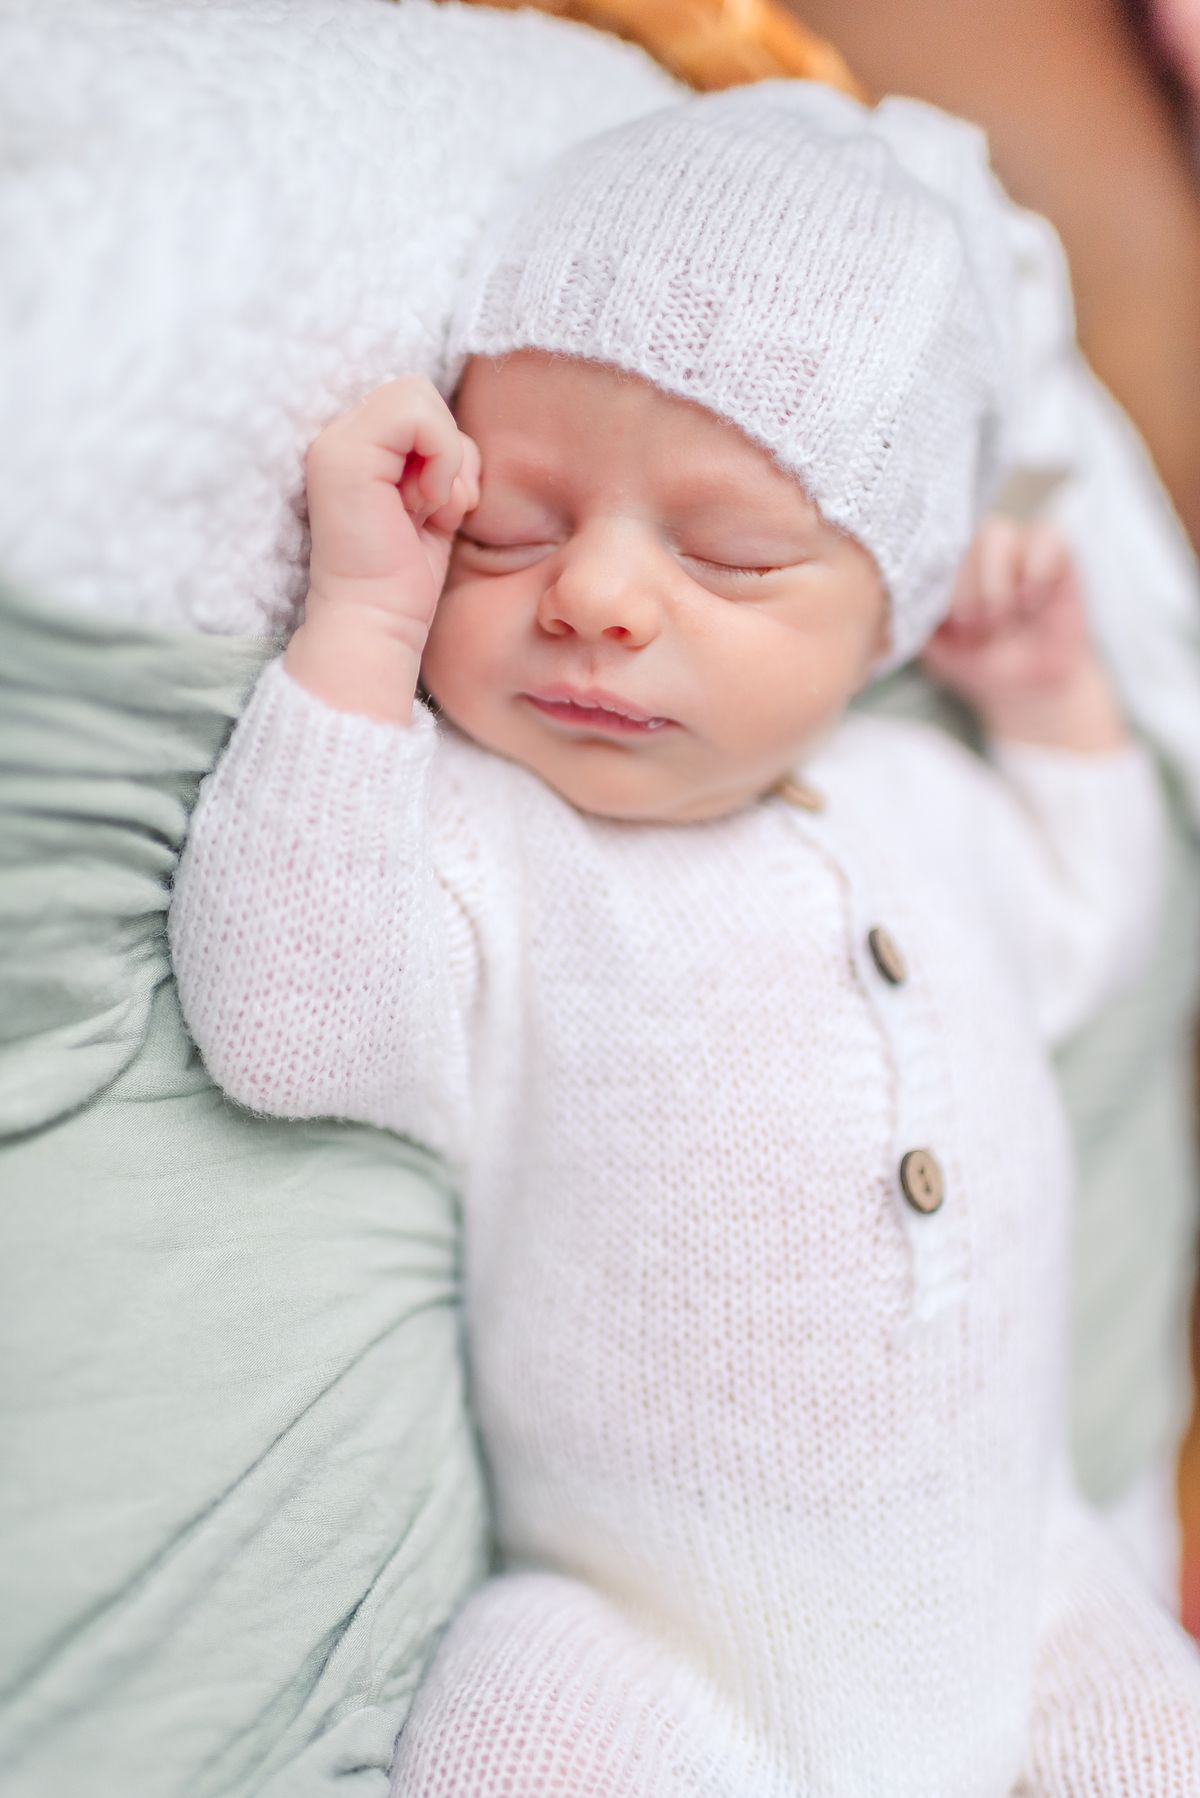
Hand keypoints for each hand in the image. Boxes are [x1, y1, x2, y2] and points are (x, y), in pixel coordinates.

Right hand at [288, 378, 479, 719]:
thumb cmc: (406, 576)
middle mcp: (339, 435)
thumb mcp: (435, 502)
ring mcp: (337, 441)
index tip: (431, 506)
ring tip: (422, 512)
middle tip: (429, 508)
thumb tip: (462, 436)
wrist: (378, 620)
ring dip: (444, 462)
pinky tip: (422, 508)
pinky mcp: (345, 454)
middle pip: (421, 394)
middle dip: (446, 454)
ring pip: (419, 396)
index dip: (443, 452)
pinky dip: (441, 461)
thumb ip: (439, 458)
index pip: (419, 406)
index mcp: (358, 445)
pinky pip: (418, 416)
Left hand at [921, 518, 1125, 750]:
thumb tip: (898, 592)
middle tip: (974, 626)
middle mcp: (976, 549)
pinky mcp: (1056, 552)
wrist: (1025, 688)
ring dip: (995, 581)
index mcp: (943, 564)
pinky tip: (1032, 601)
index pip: (927, 546)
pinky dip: (1037, 570)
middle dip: (965, 588)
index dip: (936, 582)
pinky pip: (1047, 537)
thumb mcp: (933, 643)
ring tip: (1001, 617)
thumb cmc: (975, 661)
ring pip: (996, 533)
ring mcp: (1016, 546)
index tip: (945, 621)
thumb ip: (912, 612)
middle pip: (961, 538)